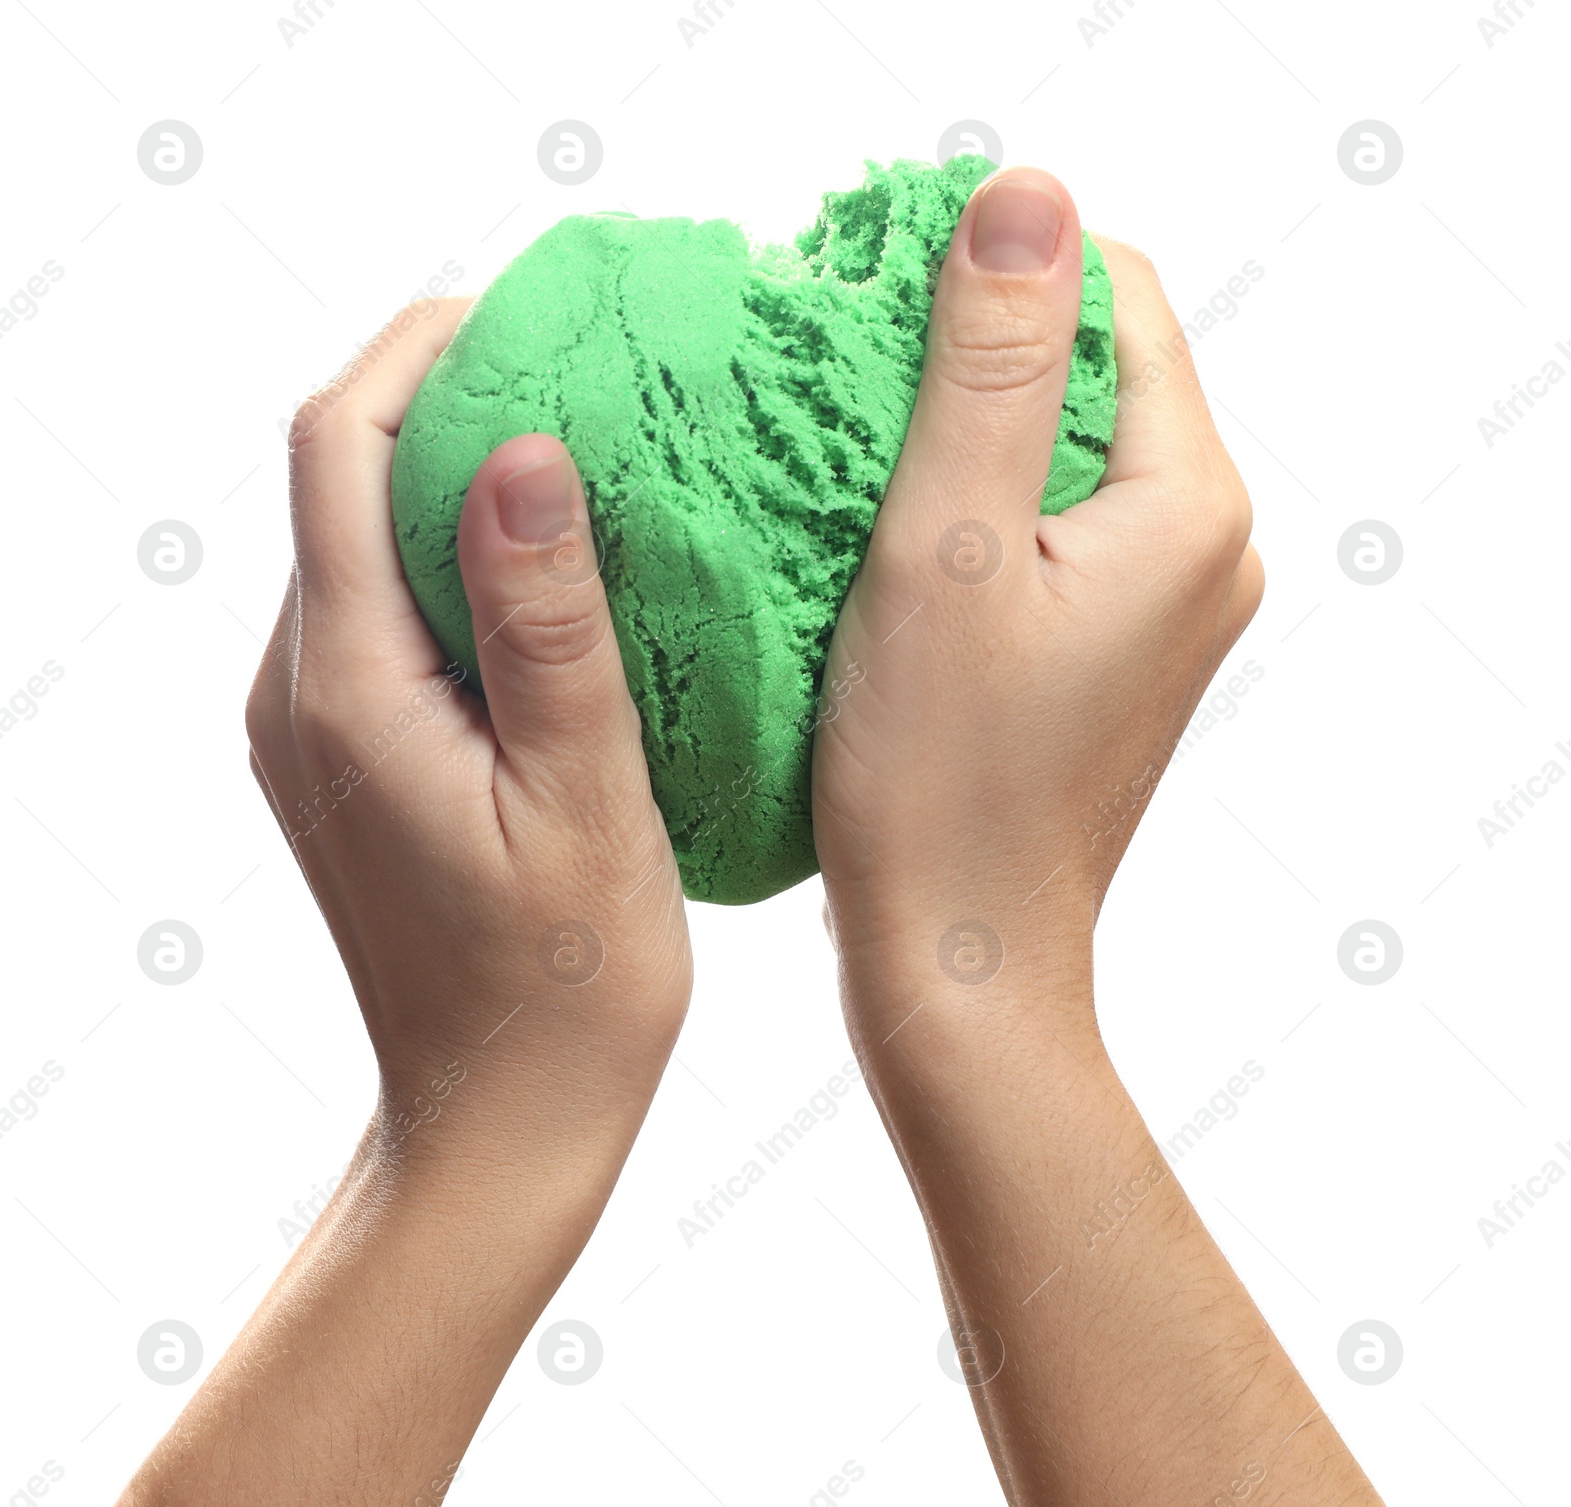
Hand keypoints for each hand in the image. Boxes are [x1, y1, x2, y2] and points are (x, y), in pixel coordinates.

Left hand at [247, 301, 689, 1145]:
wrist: (499, 1119)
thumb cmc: (564, 988)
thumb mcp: (581, 799)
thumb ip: (543, 624)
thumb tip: (519, 450)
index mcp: (347, 688)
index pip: (338, 448)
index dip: (420, 350)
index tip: (530, 312)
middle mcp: (300, 690)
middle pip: (339, 477)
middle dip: (445, 395)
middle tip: (583, 367)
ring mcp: (316, 724)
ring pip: (363, 540)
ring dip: (457, 478)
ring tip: (587, 454)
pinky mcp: (351, 754)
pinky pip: (387, 610)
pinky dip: (460, 560)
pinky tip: (557, 574)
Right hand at [810, 169, 1378, 1505]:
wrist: (959, 958)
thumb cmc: (938, 779)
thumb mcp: (944, 548)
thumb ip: (988, 365)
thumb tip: (1024, 197)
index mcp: (1188, 504)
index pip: (1115, 299)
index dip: (996, 267)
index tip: (873, 286)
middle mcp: (1205, 546)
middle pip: (1092, 372)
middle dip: (972, 350)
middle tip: (843, 372)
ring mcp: (1164, 604)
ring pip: (1060, 452)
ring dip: (962, 431)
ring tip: (850, 450)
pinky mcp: (1112, 649)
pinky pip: (1046, 528)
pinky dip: (972, 506)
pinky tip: (885, 531)